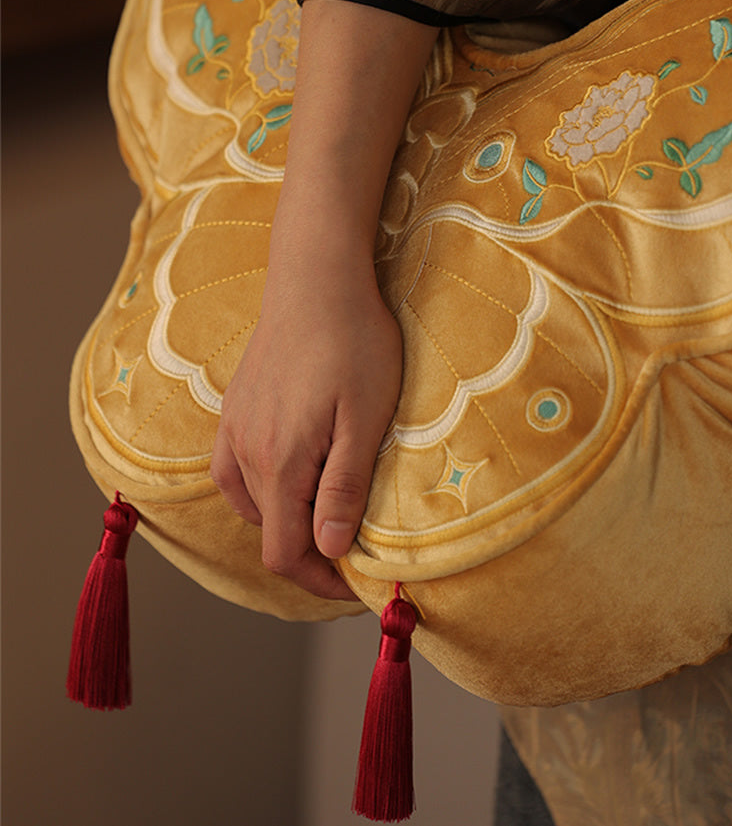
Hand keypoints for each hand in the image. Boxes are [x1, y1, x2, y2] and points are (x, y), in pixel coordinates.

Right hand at [211, 0, 435, 600]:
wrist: (316, 279)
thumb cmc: (354, 343)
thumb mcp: (366, 419)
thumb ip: (343, 488)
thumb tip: (329, 551)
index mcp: (280, 464)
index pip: (288, 554)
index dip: (321, 583)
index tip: (357, 586)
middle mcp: (246, 454)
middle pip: (268, 534)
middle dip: (310, 556)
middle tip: (354, 555)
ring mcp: (233, 430)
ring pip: (250, 506)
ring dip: (286, 525)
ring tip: (326, 521)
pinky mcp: (232, 409)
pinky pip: (235, 474)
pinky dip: (262, 495)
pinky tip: (287, 481)